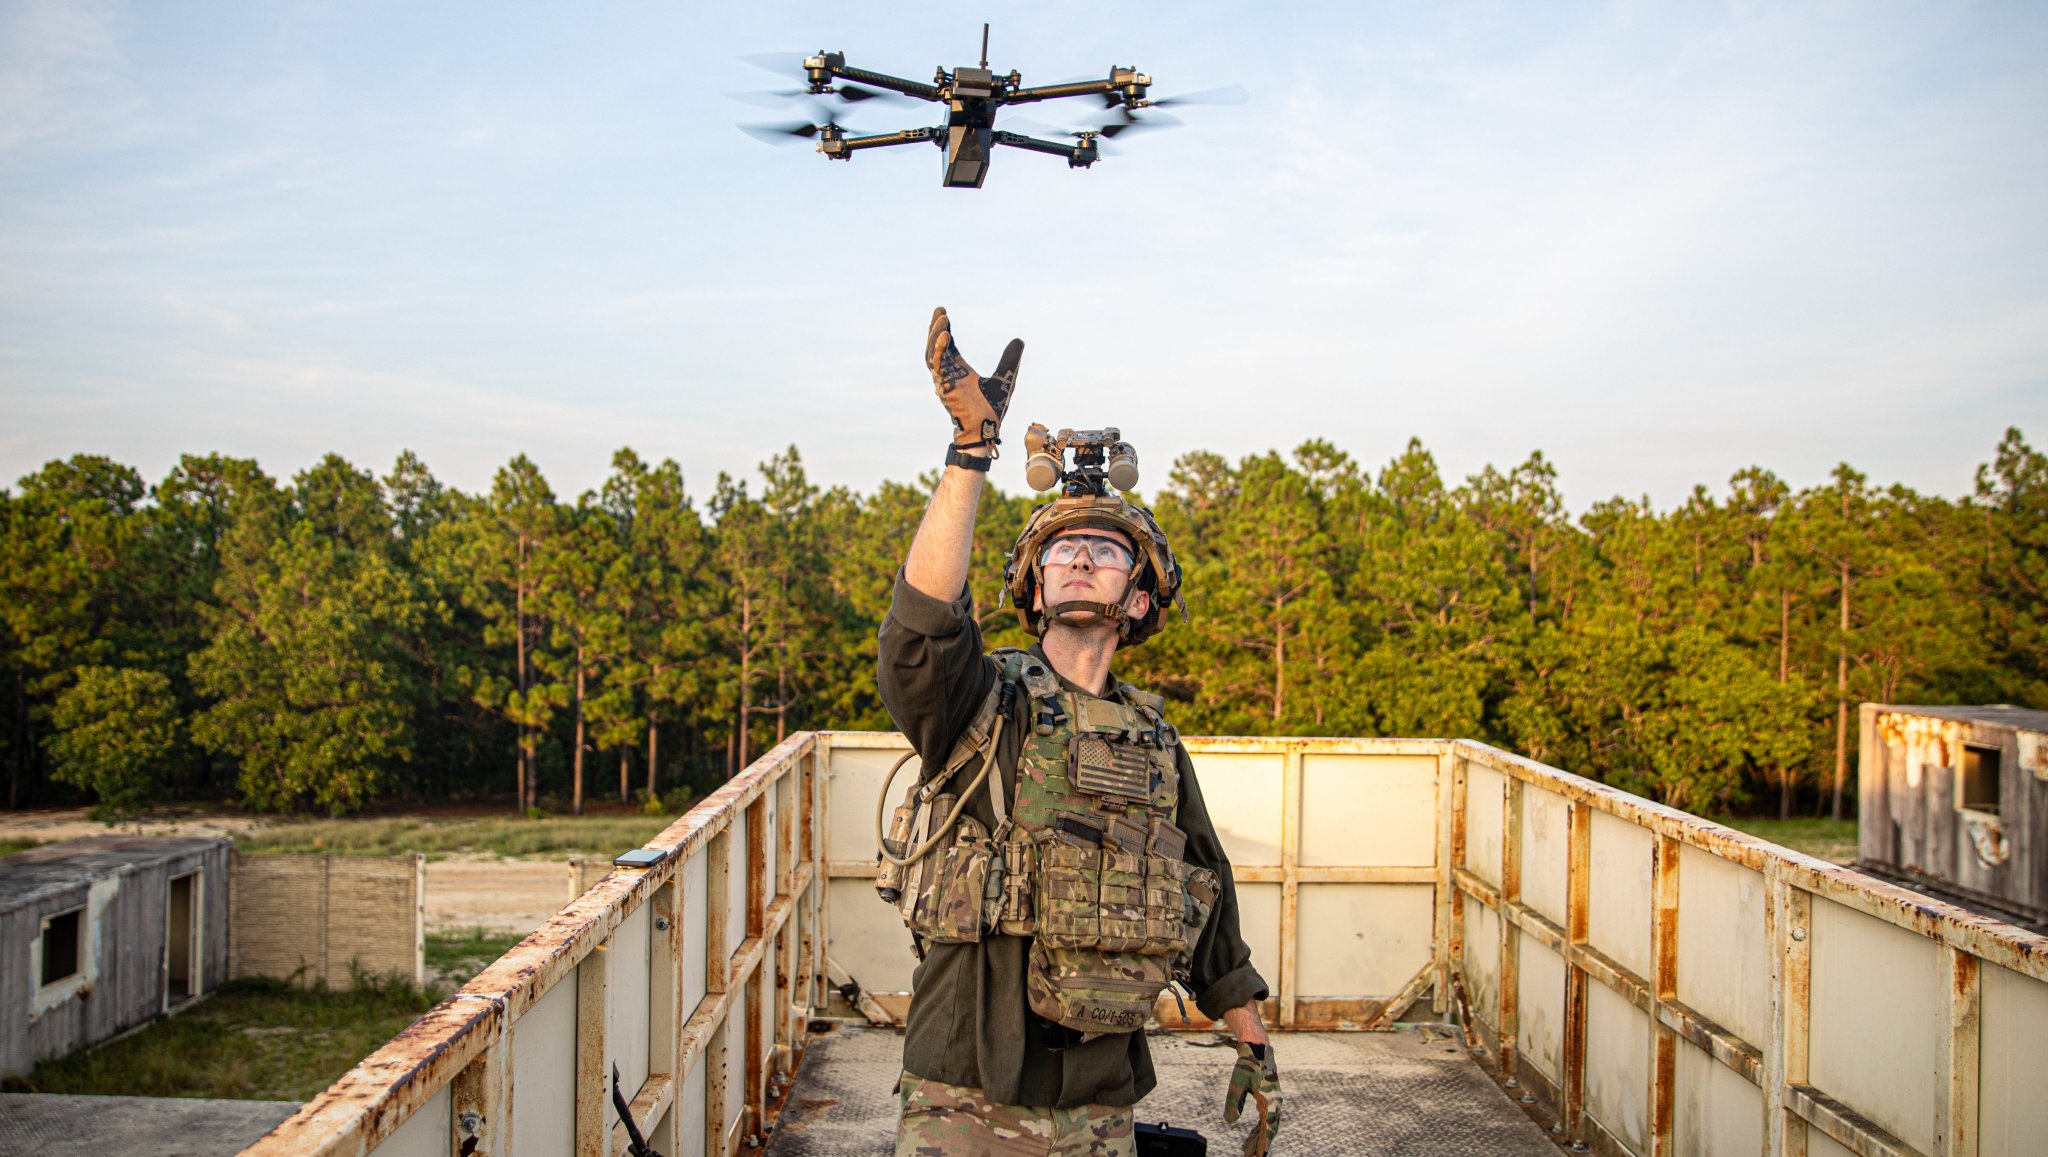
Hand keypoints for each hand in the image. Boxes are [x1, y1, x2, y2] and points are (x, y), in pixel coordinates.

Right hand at [927, 306, 1021, 449]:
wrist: (986, 430)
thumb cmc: (992, 409)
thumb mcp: (1005, 377)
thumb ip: (1010, 359)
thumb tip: (1019, 340)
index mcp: (959, 370)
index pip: (948, 346)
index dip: (945, 330)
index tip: (944, 314)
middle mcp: (948, 374)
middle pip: (936, 346)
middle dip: (936, 327)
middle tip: (939, 309)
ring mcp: (944, 380)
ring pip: (933, 353)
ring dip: (935, 335)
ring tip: (942, 318)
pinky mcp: (944, 387)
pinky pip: (937, 365)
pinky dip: (940, 350)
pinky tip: (946, 334)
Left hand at [1223, 1040, 1279, 1156]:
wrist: (1257, 1048)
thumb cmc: (1248, 1064)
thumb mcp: (1237, 1082)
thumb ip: (1234, 1101)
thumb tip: (1230, 1122)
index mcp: (1270, 1101)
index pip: (1268, 1128)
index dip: (1263, 1143)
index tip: (1259, 1156)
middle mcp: (1275, 1103)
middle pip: (1268, 1129)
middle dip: (1259, 1145)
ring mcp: (1273, 1101)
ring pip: (1266, 1125)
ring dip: (1257, 1138)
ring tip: (1246, 1150)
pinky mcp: (1268, 1098)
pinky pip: (1264, 1118)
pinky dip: (1257, 1128)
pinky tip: (1251, 1136)